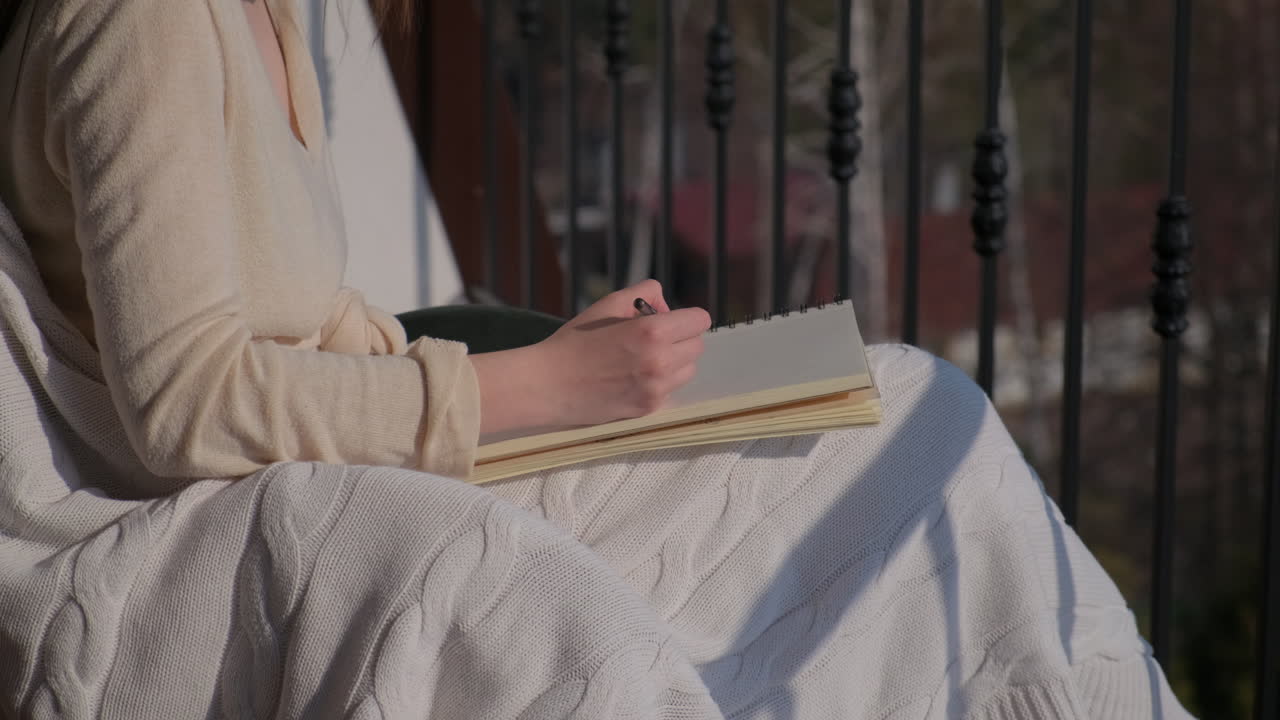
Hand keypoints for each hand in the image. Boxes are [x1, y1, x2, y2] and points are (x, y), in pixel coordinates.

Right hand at [538, 280, 710, 425]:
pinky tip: (633, 378)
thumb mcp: (607, 305)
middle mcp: (660, 362)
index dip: (686, 317)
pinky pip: (670, 390)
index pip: (700, 321)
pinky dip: (660, 382)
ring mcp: (656, 389)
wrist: (548, 385)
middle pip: (697, 347)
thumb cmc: (574, 342)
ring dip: (674, 362)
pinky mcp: (648, 409)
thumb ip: (644, 294)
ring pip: (687, 371)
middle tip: (653, 339)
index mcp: (652, 332)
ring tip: (643, 359)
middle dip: (681, 338)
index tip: (670, 320)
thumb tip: (666, 306)